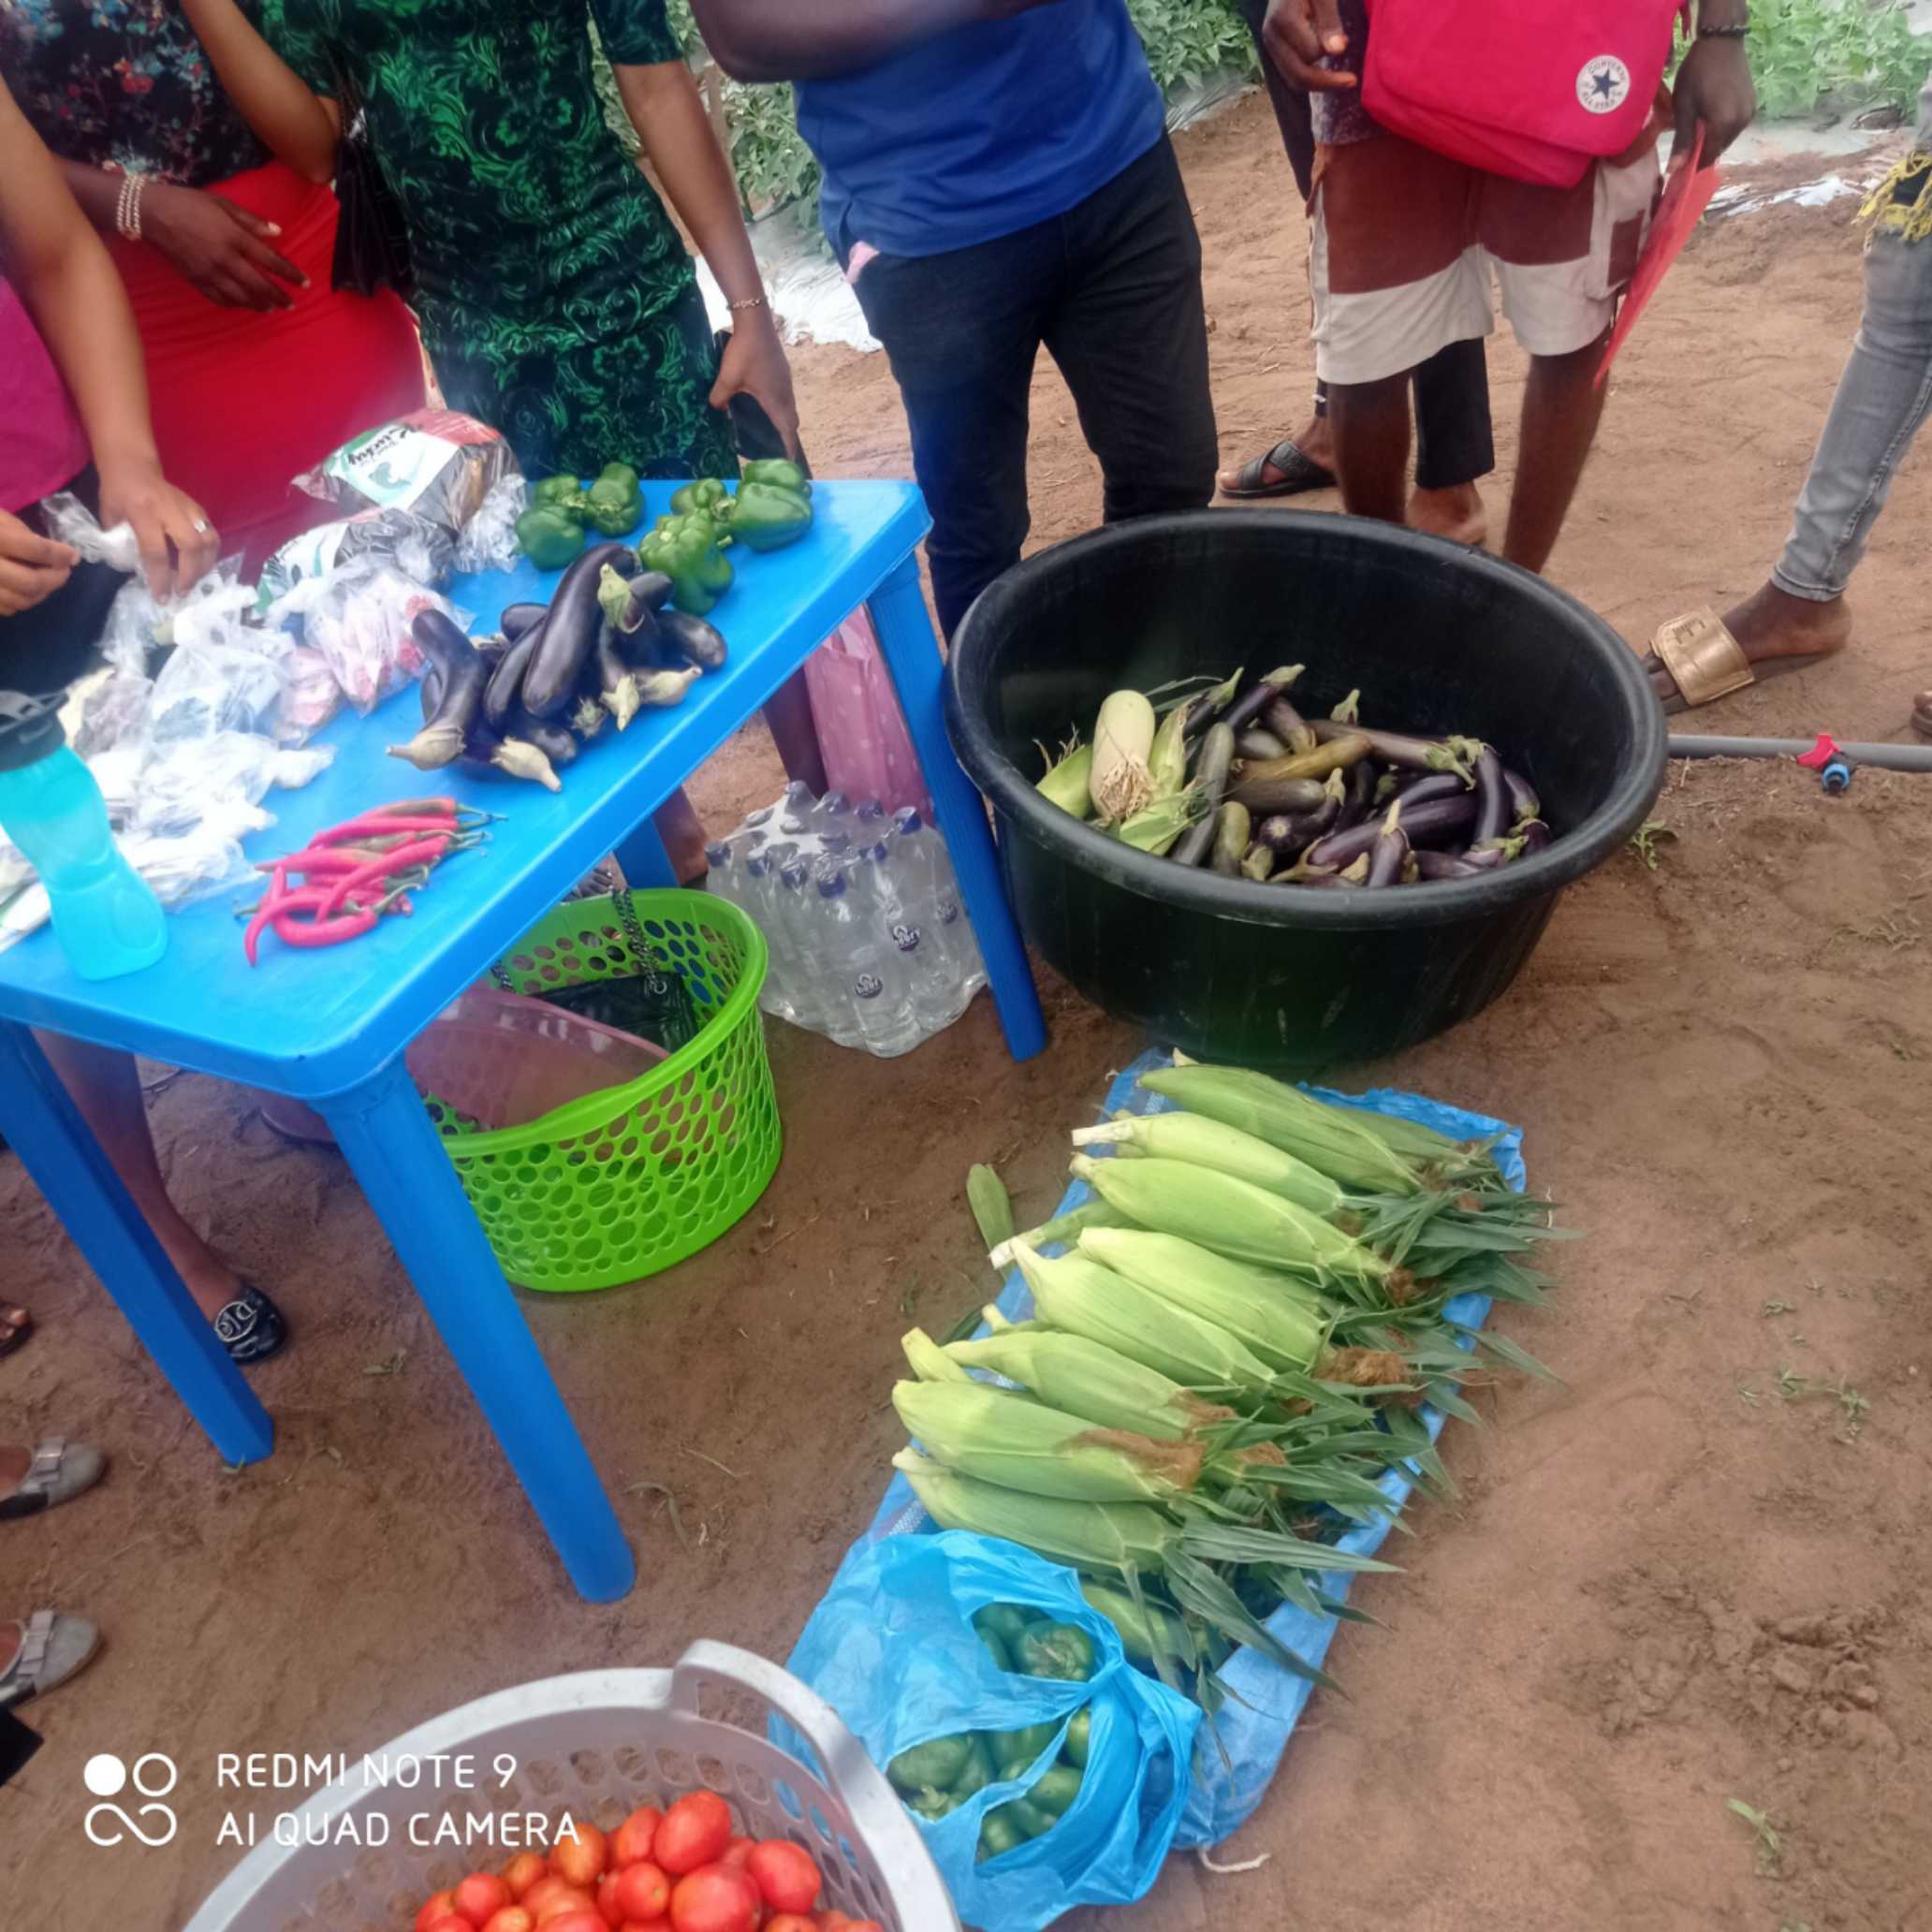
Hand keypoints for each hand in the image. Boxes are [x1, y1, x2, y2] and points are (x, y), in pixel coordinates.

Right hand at [0, 509, 78, 616]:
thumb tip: (54, 555)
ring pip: (21, 600)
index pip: (35, 549)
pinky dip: (24, 601)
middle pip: (31, 582)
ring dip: (43, 593)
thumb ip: (22, 534)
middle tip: (65, 571)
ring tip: (50, 580)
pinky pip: (6, 608)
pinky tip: (28, 590)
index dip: (60, 554)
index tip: (73, 555)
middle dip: (56, 579)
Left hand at [96, 461, 219, 600]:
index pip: (156, 551)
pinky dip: (210, 555)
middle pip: (191, 547)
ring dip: (205, 566)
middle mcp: (170, 510)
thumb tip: (136, 571)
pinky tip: (201, 566)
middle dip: (189, 575)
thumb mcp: (110, 517)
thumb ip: (120, 543)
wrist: (134, 466)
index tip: (161, 597)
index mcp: (143, 511)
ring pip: (209, 541)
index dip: (159, 578)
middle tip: (182, 591)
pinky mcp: (199, 509)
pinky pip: (212, 535)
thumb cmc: (118, 493)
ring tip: (194, 581)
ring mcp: (189, 508)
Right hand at [142, 181, 307, 309]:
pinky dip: (235, 305)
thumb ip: (251, 220)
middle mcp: (225, 259)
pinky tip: (244, 305)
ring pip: (241, 297)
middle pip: (259, 285)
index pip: (270, 260)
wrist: (151, 213)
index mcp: (234, 237)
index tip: (305, 283)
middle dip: (278, 296)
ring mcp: (209, 272)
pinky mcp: (196, 280)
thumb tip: (277, 232)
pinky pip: (220, 299)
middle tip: (291, 305)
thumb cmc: (189, 203)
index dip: (290, 273)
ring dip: (259, 305)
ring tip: (271, 309)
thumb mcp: (223, 204)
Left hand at [710, 312, 803, 461]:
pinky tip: (765, 402)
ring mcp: (786, 380)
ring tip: (771, 429)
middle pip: (791, 421)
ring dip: (783, 419)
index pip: (787, 431)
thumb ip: (720, 399)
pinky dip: (780, 406)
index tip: (789, 463)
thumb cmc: (744, 352)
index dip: (788, 449)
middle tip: (776, 448)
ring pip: (789, 407)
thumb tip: (717, 409)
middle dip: (786, 436)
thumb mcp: (727, 379)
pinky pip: (785, 395)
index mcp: (776, 401)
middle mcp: (785, 393)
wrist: (755, 320)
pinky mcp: (782, 370)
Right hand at [1262, 0, 1355, 90]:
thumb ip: (1329, 20)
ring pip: (1293, 80)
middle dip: (1326, 81)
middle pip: (1297, 75)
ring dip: (1319, 82)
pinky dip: (1310, 77)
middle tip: (1352, 81)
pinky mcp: (1275, 51)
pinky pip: (1291, 74)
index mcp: (1283, 20)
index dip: (1329, 50)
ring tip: (1342, 78)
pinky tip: (1326, 72)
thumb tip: (1337, 50)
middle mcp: (1272, 38)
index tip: (1347, 41)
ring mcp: (1271, 47)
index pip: (1309, 52)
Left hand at [1673, 35, 1754, 166]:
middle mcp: (1741, 122)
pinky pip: (1735, 126)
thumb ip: (1682, 140)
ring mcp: (1749, 113)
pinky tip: (1709, 118)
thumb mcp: (1683, 107)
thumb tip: (1675, 170)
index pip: (1707, 158)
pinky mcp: (1752, 104)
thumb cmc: (1696, 73)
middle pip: (1718, 149)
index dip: (1691, 166)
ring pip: (1727, 138)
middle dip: (1701, 152)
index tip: (1677, 167)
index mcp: (1723, 124)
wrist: (1721, 42)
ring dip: (1712, 139)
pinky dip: (1722, 128)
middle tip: (1684, 146)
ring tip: (1696, 128)